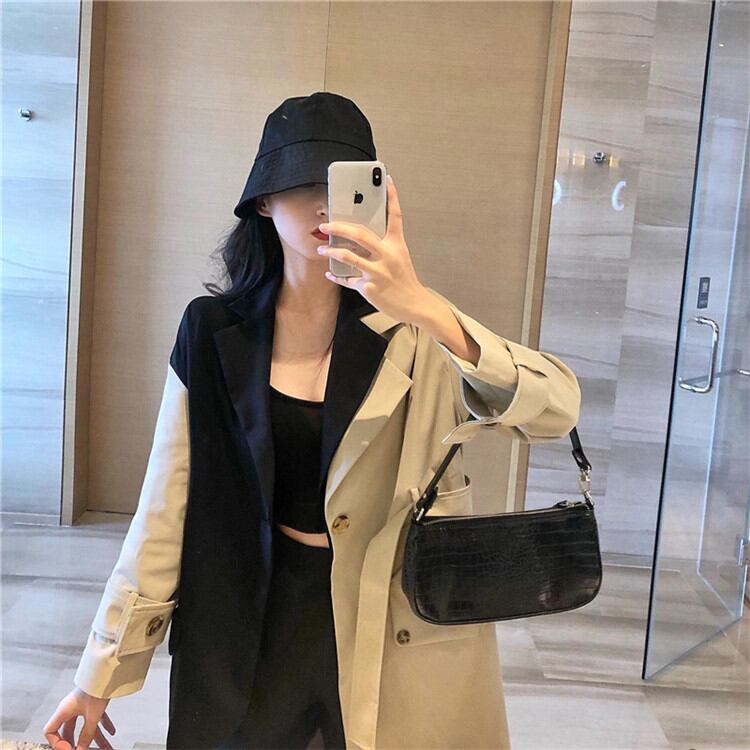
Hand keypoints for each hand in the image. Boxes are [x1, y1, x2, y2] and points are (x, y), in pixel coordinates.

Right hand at [43, 687, 115, 749]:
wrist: (110, 671)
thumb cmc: (97, 688)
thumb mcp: (92, 715)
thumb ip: (87, 734)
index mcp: (64, 710)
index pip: (50, 730)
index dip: (57, 743)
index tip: (69, 749)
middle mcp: (71, 708)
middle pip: (68, 731)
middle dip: (75, 744)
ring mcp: (82, 705)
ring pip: (85, 726)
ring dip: (95, 739)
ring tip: (104, 748)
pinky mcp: (93, 702)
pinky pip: (96, 718)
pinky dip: (103, 726)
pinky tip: (111, 733)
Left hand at [316, 174, 429, 324]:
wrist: (415, 304)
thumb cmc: (404, 280)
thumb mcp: (399, 257)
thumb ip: (384, 245)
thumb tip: (359, 235)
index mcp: (397, 245)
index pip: (395, 216)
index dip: (392, 196)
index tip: (387, 179)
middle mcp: (388, 256)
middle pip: (360, 234)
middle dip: (339, 227)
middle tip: (325, 224)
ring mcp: (378, 272)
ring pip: (348, 257)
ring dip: (331, 250)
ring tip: (321, 247)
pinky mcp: (369, 288)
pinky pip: (347, 280)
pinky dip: (336, 276)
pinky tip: (329, 272)